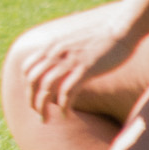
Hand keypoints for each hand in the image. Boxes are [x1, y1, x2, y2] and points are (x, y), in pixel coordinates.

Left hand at [17, 10, 137, 119]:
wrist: (122, 30)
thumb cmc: (102, 39)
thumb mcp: (74, 42)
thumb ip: (63, 53)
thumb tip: (59, 68)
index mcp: (52, 46)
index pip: (26, 68)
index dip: (27, 86)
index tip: (35, 98)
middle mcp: (57, 52)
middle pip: (32, 80)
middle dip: (31, 100)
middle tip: (39, 114)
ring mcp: (70, 60)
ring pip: (45, 88)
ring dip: (42, 107)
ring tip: (46, 119)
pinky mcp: (85, 69)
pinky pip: (66, 92)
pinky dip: (63, 106)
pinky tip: (65, 114)